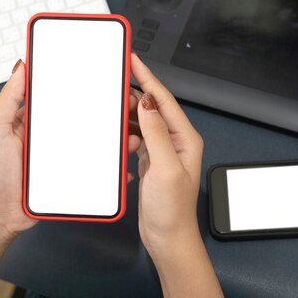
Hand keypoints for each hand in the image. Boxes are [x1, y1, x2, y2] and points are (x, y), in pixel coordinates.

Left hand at [0, 60, 141, 238]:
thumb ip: (8, 99)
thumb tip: (21, 67)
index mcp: (34, 120)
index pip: (60, 96)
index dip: (77, 86)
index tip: (97, 76)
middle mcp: (52, 136)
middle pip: (84, 118)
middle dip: (106, 111)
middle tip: (125, 104)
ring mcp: (64, 155)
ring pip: (95, 142)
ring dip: (115, 137)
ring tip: (131, 132)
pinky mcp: (72, 174)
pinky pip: (95, 166)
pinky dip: (111, 163)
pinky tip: (122, 160)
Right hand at [131, 54, 203, 256]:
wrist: (167, 237)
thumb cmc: (172, 210)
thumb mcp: (165, 168)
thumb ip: (156, 133)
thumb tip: (147, 103)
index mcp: (185, 138)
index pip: (164, 99)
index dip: (148, 77)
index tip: (133, 60)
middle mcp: (176, 141)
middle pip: (152, 107)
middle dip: (133, 93)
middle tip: (114, 80)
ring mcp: (163, 150)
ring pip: (142, 121)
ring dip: (127, 114)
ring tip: (111, 105)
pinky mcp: (150, 161)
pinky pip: (136, 137)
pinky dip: (125, 132)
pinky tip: (116, 131)